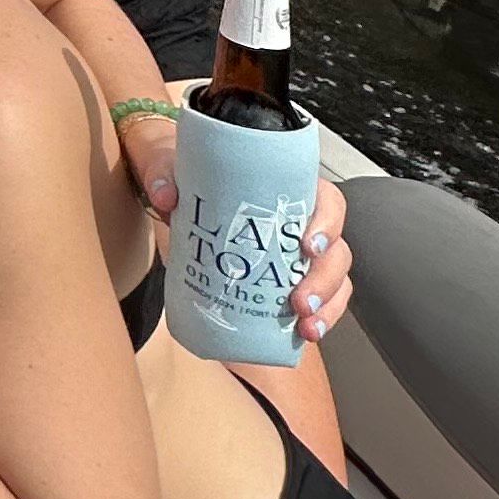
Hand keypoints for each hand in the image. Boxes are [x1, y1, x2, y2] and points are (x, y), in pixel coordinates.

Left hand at [133, 96, 352, 345]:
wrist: (177, 201)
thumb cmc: (188, 179)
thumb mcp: (171, 166)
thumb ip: (163, 174)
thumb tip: (166, 197)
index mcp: (286, 189)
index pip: (327, 201)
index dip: (328, 223)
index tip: (308, 245)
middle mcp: (300, 222)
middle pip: (335, 249)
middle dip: (325, 279)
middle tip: (299, 301)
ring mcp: (298, 255)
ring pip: (334, 279)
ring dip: (327, 304)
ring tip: (305, 325)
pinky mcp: (288, 281)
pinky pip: (320, 301)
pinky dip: (320, 318)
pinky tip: (306, 333)